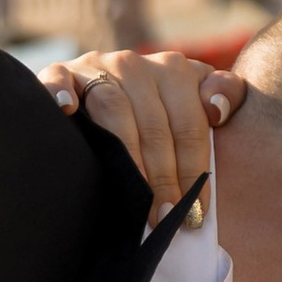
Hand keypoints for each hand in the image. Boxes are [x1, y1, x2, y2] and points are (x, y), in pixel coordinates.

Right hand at [41, 48, 244, 219]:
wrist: (97, 92)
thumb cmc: (155, 111)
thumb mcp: (195, 100)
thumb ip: (224, 95)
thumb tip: (218, 110)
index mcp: (173, 70)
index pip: (190, 125)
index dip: (194, 171)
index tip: (196, 213)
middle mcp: (134, 64)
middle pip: (154, 124)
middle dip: (163, 177)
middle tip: (165, 218)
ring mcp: (95, 67)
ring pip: (113, 108)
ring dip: (126, 157)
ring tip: (134, 199)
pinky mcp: (60, 72)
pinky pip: (57, 77)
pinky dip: (59, 90)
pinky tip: (66, 110)